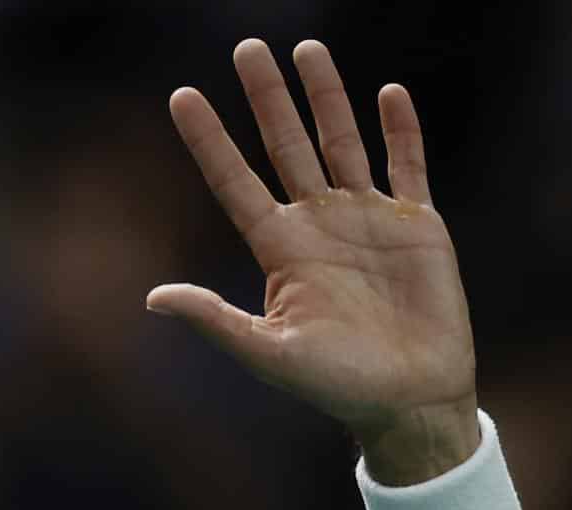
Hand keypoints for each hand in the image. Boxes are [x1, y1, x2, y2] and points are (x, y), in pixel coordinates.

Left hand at [149, 39, 478, 471]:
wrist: (409, 400)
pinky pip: (407, 165)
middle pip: (286, 146)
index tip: (183, 96)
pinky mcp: (417, 224)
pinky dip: (401, 130)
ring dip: (326, 97)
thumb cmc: (337, 386)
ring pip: (342, 142)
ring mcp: (368, 219)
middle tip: (247, 47)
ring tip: (307, 50)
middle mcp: (319, 224)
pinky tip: (388, 93)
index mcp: (281, 249)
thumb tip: (154, 298)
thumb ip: (216, 320)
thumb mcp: (268, 353)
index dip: (209, 140)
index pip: (235, 181)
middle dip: (267, 97)